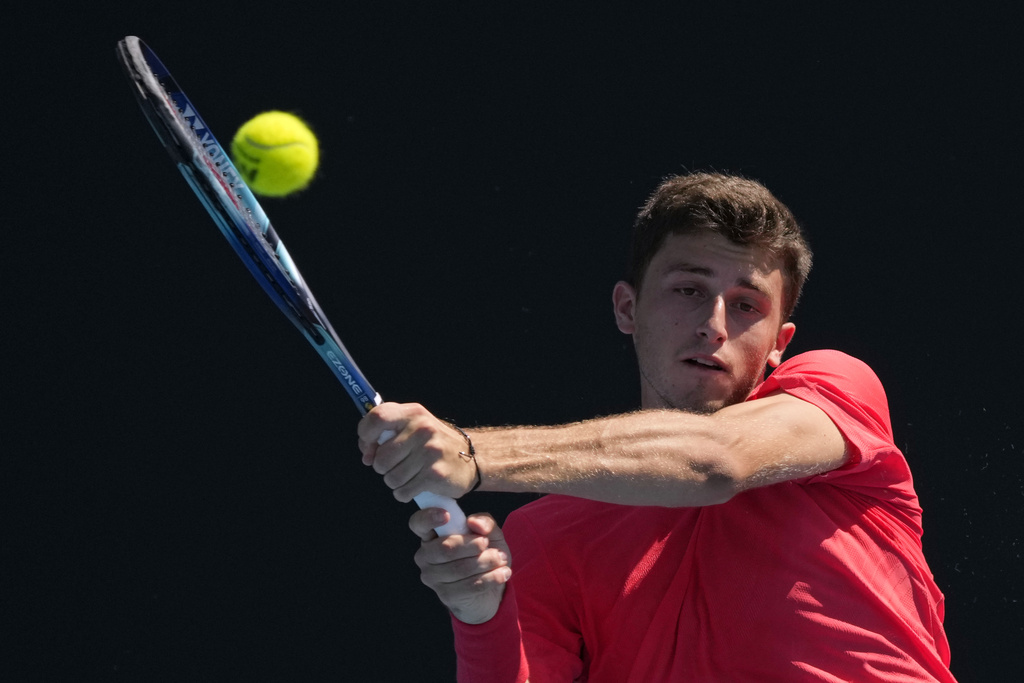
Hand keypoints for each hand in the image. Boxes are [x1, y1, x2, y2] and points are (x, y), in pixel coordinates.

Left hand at [358, 402, 478, 501]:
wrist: (472, 458)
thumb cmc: (433, 443)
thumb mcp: (414, 425)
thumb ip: (387, 432)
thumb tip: (367, 454)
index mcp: (413, 413)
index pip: (377, 418)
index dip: (366, 435)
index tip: (370, 448)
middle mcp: (422, 429)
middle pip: (381, 458)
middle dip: (382, 468)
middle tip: (396, 465)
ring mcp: (430, 451)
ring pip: (390, 478)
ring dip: (395, 482)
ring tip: (409, 475)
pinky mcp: (435, 474)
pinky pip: (403, 492)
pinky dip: (405, 493)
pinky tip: (416, 486)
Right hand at [411, 508, 511, 624]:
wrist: (490, 588)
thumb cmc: (483, 554)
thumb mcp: (489, 534)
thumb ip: (484, 522)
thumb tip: (474, 522)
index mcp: (431, 535)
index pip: (418, 523)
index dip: (428, 517)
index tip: (447, 515)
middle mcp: (425, 556)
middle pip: (444, 548)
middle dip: (471, 545)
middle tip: (487, 544)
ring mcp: (433, 578)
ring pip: (459, 568)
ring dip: (485, 562)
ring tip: (502, 559)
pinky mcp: (446, 595)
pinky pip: (469, 586)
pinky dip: (490, 578)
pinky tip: (503, 573)